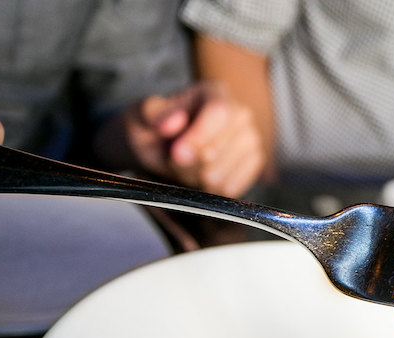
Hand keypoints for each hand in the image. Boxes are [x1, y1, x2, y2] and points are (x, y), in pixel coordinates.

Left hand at [118, 82, 264, 197]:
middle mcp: (240, 114)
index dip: (199, 136)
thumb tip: (174, 122)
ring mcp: (251, 140)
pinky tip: (200, 177)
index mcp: (214, 92)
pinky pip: (230, 188)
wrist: (164, 148)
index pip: (219, 112)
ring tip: (187, 166)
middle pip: (218, 149)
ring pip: (222, 174)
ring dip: (196, 178)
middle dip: (189, 162)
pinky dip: (208, 190)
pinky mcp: (254, 165)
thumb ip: (151, 114)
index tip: (177, 153)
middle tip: (174, 157)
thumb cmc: (154, 128)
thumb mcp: (140, 115)